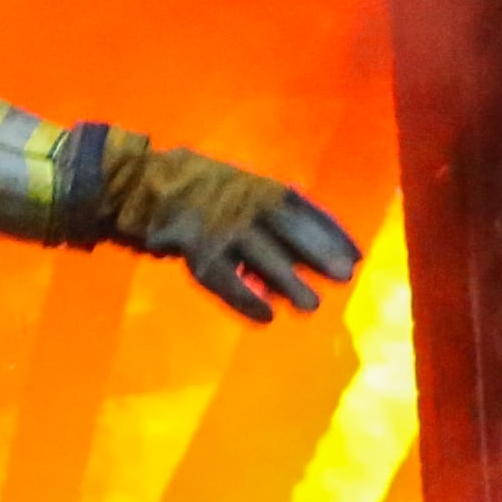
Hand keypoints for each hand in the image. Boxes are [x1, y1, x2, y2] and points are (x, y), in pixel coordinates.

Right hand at [98, 134, 361, 322]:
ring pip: (260, 256)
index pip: (303, 208)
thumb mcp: (240, 187)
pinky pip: (224, 278)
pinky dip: (245, 298)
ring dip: (287, 281)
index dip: (331, 232)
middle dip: (317, 252)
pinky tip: (265, 316)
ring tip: (310, 305)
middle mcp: (242, 204)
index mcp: (256, 187)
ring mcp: (219, 228)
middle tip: (346, 277)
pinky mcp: (196, 250)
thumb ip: (270, 211)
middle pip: (288, 229)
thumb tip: (310, 244)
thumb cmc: (200, 188)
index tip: (358, 255)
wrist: (143, 185)